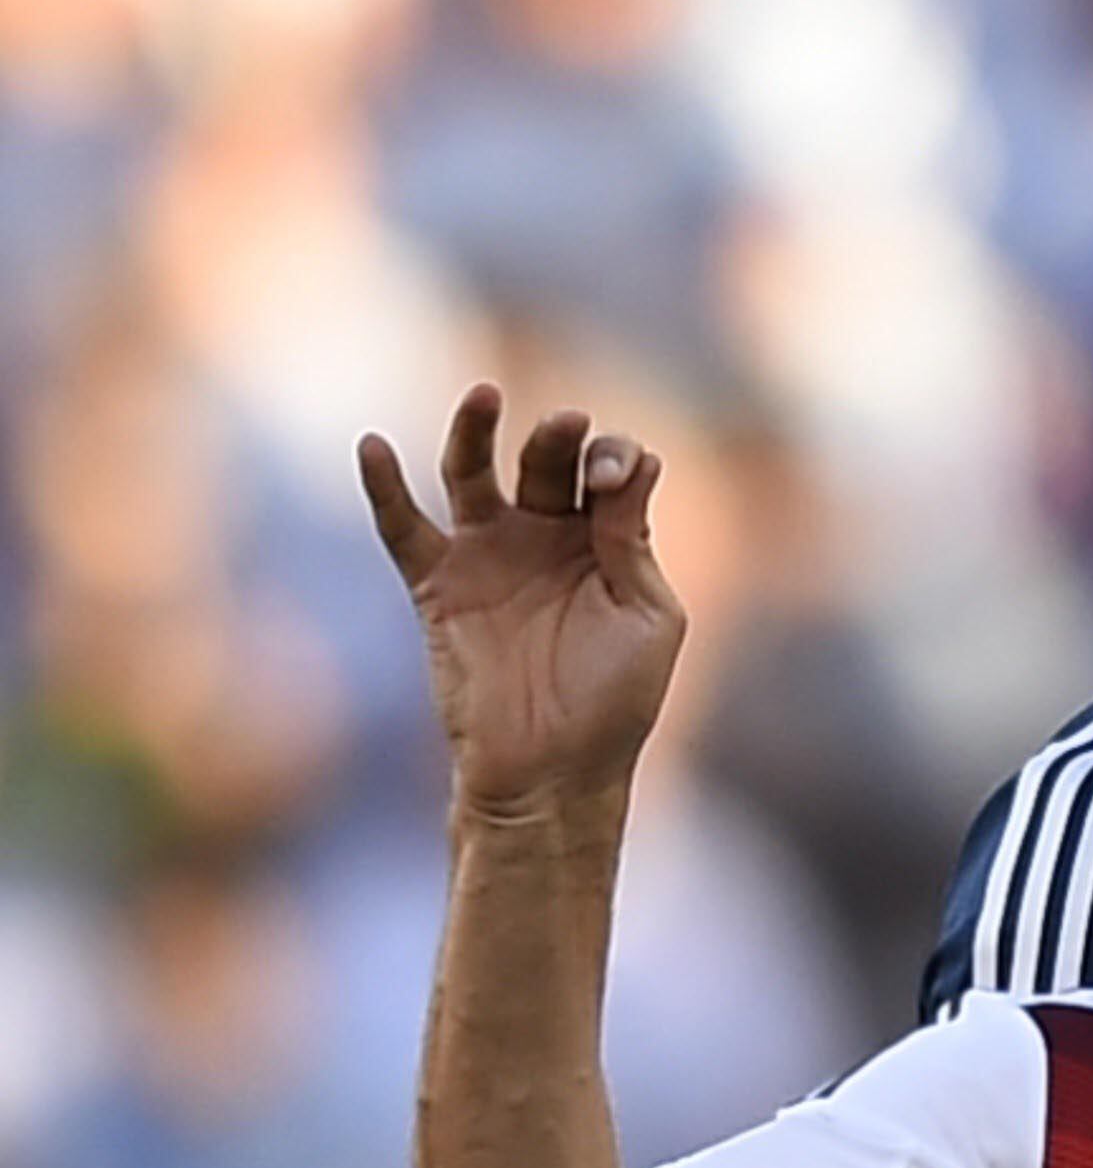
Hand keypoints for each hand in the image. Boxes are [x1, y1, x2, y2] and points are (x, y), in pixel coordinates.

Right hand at [359, 385, 684, 814]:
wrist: (552, 773)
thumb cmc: (614, 700)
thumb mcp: (646, 616)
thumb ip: (630, 541)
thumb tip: (631, 464)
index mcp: (608, 540)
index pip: (610, 470)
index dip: (616, 458)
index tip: (617, 479)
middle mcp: (547, 537)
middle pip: (546, 461)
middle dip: (558, 438)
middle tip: (567, 426)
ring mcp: (489, 557)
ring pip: (472, 474)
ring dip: (475, 431)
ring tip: (483, 394)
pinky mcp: (439, 587)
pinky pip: (403, 529)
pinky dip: (383, 487)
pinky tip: (371, 445)